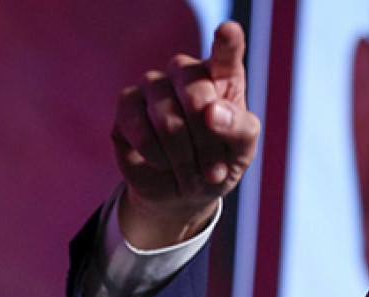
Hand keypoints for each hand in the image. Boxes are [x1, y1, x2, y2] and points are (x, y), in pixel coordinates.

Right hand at [110, 21, 261, 248]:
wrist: (183, 193)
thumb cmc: (218, 164)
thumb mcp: (241, 152)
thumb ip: (239, 129)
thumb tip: (213, 112)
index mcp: (223, 77)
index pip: (226, 53)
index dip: (227, 41)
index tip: (229, 30)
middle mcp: (187, 73)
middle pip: (196, 96)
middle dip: (207, 143)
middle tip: (213, 170)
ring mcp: (154, 84)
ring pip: (167, 120)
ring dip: (184, 159)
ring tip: (192, 177)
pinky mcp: (127, 103)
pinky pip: (141, 132)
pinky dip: (158, 158)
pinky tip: (165, 165)